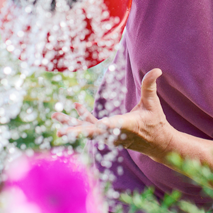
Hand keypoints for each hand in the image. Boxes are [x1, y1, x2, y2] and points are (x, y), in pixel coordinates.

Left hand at [53, 69, 176, 160]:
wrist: (157, 143)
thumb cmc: (155, 122)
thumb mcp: (153, 104)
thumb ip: (150, 86)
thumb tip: (156, 70)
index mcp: (126, 125)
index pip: (111, 126)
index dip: (101, 125)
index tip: (91, 127)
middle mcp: (114, 133)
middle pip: (92, 133)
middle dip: (75, 132)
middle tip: (60, 133)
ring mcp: (109, 135)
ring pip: (87, 130)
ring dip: (71, 124)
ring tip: (54, 117)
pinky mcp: (107, 133)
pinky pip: (91, 126)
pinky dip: (83, 117)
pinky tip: (75, 106)